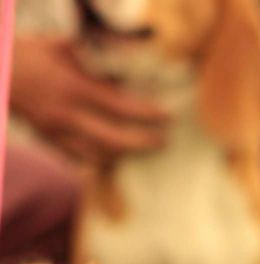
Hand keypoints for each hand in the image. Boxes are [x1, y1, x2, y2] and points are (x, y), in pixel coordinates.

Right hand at [11, 36, 167, 163]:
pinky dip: (100, 159)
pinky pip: (81, 158)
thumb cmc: (32, 54)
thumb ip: (95, 56)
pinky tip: (115, 158)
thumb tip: (129, 60)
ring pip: (99, 155)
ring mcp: (57, 132)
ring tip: (141, 150)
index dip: (146, 114)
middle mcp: (67, 115)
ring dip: (123, 155)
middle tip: (162, 143)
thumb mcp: (64, 46)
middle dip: (142, 143)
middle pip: (114, 140)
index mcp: (73, 87)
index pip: (119, 106)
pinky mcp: (50, 141)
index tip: (166, 117)